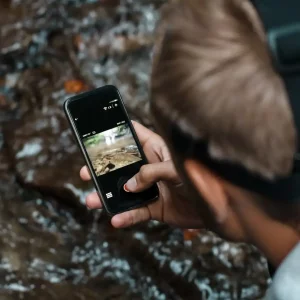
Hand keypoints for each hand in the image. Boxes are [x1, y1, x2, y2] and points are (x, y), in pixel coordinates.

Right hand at [80, 121, 203, 228]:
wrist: (217, 207)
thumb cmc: (201, 178)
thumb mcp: (176, 167)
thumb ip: (151, 172)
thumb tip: (129, 186)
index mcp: (157, 150)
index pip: (134, 135)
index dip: (118, 132)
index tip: (99, 133)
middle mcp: (151, 168)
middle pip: (122, 166)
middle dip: (103, 169)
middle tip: (86, 172)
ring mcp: (151, 188)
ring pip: (124, 191)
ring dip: (107, 196)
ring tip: (91, 200)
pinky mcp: (155, 207)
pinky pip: (136, 212)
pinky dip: (126, 216)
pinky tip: (115, 219)